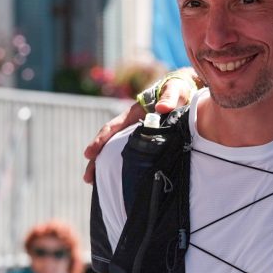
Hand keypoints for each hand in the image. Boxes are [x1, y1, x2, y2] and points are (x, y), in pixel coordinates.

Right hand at [82, 69, 198, 182]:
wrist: (185, 90)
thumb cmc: (177, 89)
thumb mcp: (174, 90)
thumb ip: (169, 97)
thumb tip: (161, 108)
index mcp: (133, 113)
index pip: (113, 127)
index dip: (100, 140)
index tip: (89, 154)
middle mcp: (131, 125)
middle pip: (109, 143)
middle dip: (97, 159)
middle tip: (88, 178)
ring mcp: (137, 133)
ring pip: (117, 150)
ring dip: (106, 165)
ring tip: (96, 183)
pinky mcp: (147, 140)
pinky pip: (131, 154)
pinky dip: (122, 165)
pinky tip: (119, 179)